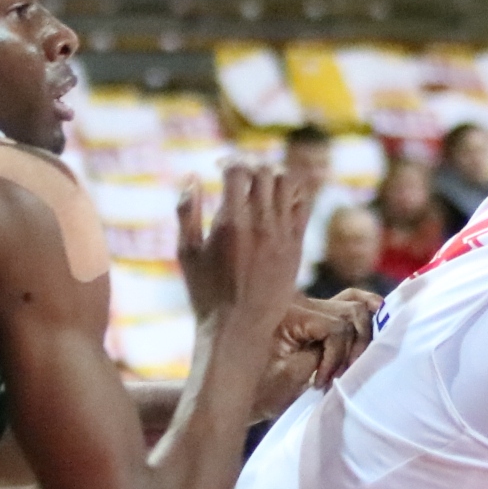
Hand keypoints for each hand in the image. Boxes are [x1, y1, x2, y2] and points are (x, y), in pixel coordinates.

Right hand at [175, 162, 309, 331]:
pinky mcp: (296, 246)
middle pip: (264, 171)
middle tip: (238, 171)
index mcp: (230, 223)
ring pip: (287, 182)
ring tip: (258, 181)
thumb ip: (186, 211)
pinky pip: (302, 204)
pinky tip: (275, 198)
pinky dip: (290, 191)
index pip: (238, 169)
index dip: (228, 160)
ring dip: (272, 173)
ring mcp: (282, 235)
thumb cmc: (206, 293)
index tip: (219, 166)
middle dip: (249, 163)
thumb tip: (190, 176)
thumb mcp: (186, 253)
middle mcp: (260, 225)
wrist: (239, 328)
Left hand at [256, 291, 380, 414]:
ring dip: (359, 337)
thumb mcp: (288, 377)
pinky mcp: (312, 315)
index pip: (336, 325)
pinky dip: (360, 310)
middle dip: (354, 345)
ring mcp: (306, 305)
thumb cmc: (256, 389)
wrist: (233, 391)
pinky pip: (343, 301)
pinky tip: (375, 316)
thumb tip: (349, 348)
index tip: (322, 382)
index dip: (337, 356)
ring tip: (350, 364)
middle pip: (349, 312)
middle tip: (344, 373)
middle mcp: (300, 301)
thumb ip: (320, 357)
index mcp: (289, 313)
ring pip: (351, 305)